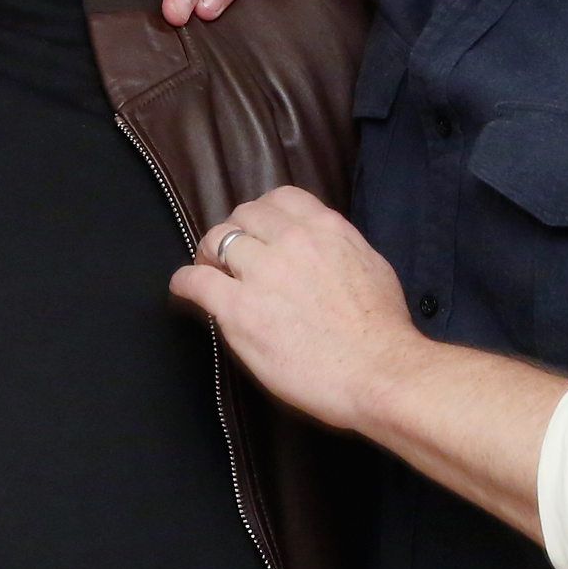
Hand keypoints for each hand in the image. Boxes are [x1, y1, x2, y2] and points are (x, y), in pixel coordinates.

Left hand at [170, 186, 422, 434]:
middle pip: (243, 216)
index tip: (258, 230)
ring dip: (209, 255)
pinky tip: (185, 290)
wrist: (378, 370)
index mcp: (326, 229)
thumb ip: (339, 248)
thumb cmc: (383, 330)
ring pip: (217, 241)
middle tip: (229, 255)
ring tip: (208, 271)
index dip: (263, 213)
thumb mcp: (371, 265)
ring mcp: (262, 272)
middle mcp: (291, 241)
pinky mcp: (239, 309)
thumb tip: (321, 250)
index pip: (280, 198)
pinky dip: (185, 282)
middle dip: (235, 232)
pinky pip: (196, 281)